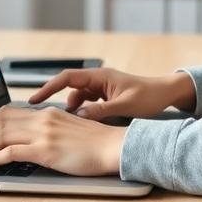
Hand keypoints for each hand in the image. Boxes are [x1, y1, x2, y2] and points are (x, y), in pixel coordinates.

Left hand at [0, 106, 125, 175]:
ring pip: (0, 135)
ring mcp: (43, 134)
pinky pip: (11, 152)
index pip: (7, 112)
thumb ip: (48, 130)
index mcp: (46, 113)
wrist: (114, 147)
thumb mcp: (67, 130)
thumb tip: (28, 139)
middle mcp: (42, 119)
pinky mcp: (45, 151)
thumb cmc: (96, 144)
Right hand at [27, 68, 195, 120]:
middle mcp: (98, 80)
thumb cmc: (149, 97)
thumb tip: (78, 115)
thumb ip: (101, 111)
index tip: (34, 98)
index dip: (48, 87)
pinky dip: (80, 112)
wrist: (166, 94)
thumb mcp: (125, 106)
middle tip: (38, 113)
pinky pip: (86, 103)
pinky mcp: (106, 97)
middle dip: (53, 98)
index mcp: (100, 76)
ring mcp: (101, 88)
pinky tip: (80, 124)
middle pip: (68, 87)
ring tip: (62, 124)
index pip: (67, 78)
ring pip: (77, 97)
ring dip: (69, 109)